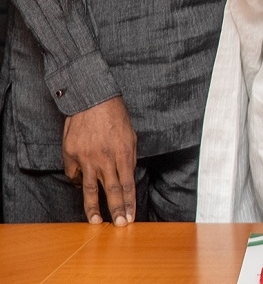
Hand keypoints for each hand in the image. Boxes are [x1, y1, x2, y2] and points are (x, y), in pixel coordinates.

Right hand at [62, 96, 136, 225]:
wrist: (91, 99)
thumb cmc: (115, 115)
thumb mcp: (131, 135)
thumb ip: (129, 157)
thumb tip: (128, 176)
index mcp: (123, 153)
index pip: (128, 184)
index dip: (130, 202)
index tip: (131, 217)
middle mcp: (104, 158)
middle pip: (111, 190)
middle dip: (116, 209)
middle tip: (119, 225)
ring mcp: (86, 158)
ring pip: (89, 189)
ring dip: (93, 208)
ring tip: (95, 222)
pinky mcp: (70, 155)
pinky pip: (74, 174)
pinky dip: (77, 180)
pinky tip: (80, 184)